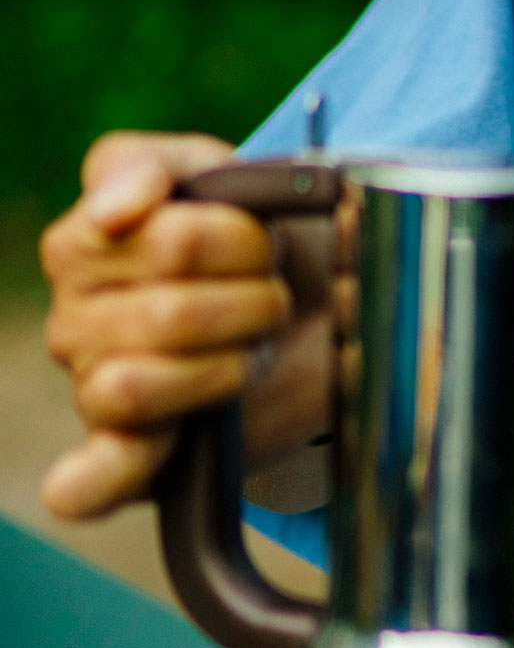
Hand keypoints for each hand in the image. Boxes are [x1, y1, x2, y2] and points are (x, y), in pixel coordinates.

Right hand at [39, 132, 329, 518]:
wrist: (306, 309)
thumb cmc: (247, 238)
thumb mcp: (211, 175)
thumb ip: (153, 167)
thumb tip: (114, 208)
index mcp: (84, 244)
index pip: (168, 242)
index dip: (239, 240)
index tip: (264, 238)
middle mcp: (73, 319)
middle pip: (171, 314)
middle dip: (252, 301)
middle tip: (274, 295)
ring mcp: (92, 388)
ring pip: (137, 386)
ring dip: (227, 366)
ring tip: (255, 349)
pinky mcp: (127, 454)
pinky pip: (91, 480)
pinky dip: (99, 479)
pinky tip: (129, 457)